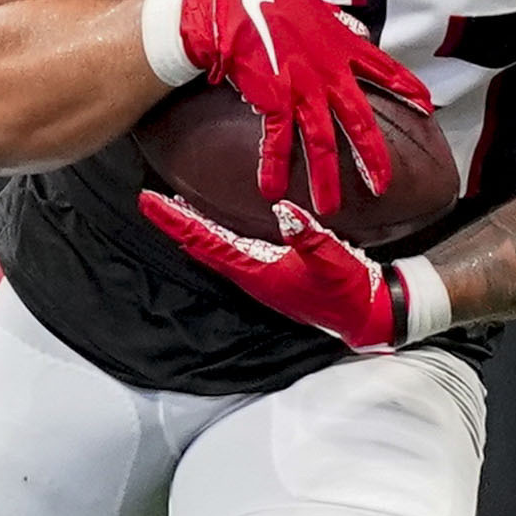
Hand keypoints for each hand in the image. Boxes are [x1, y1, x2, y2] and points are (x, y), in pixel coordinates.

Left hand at [139, 194, 441, 350]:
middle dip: (175, 223)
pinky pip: (232, 253)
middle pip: (202, 246)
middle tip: (150, 199)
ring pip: (214, 251)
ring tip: (173, 208)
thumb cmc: (349, 290)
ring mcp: (260, 278)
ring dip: (192, 230)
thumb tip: (283, 211)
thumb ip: (309, 236)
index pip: (206, 242)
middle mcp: (252, 277)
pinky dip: (214, 237)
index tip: (149, 201)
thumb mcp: (333, 259)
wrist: (366, 315)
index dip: (176, 220)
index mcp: (258, 272)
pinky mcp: (271, 276)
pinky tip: (213, 227)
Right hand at [164, 0, 430, 219]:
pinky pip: (277, 141)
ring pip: (322, 142)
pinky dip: (274, 166)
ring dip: (324, 178)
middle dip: (372, 157)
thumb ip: (335, 24)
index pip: (385, 69)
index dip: (408, 87)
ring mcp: (303, 89)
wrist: (229, 4)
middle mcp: (329, 73)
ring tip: (328, 208)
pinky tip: (273, 190)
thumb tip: (352, 27)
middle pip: (360, 121)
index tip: (426, 106)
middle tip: (382, 186)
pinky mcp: (274, 99)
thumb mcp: (313, 6)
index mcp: (341, 47)